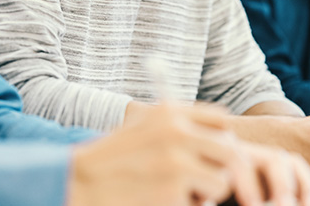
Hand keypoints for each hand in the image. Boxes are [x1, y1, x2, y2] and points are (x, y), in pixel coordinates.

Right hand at [69, 104, 309, 205]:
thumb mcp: (144, 127)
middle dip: (223, 169)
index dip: (222, 139)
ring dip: (207, 192)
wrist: (79, 183)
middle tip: (207, 179)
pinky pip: (201, 205)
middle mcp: (177, 132)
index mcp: (170, 112)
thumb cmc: (114, 158)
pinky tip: (164, 201)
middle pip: (230, 151)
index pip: (221, 121)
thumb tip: (225, 139)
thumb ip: (180, 126)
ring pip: (222, 182)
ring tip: (182, 192)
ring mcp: (176, 164)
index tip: (215, 153)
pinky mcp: (172, 193)